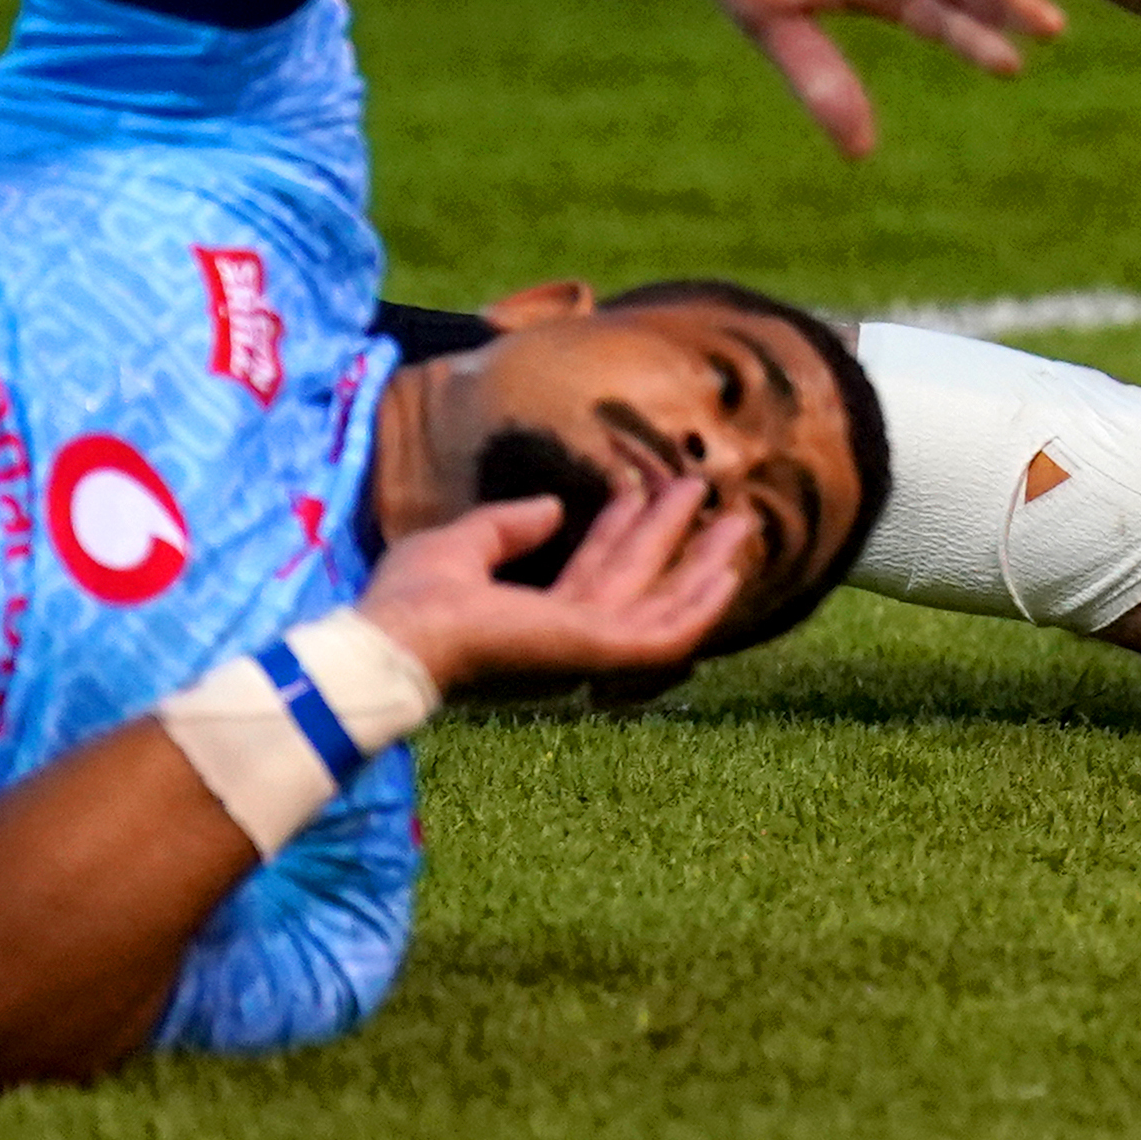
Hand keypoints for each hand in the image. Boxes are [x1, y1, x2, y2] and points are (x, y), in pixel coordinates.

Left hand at [358, 471, 756, 697]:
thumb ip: (507, 526)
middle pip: (634, 582)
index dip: (619, 529)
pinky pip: (664, 633)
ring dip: (700, 563)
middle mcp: (566, 639)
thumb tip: (554, 508)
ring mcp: (586, 648)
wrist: (401, 636)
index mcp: (531, 619)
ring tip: (739, 521)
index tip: (641, 488)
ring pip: (660, 604)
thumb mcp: (459, 543)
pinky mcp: (599, 651)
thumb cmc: (412, 598)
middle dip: (669, 536)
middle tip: (703, 491)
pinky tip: (729, 572)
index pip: (590, 572)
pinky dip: (700, 605)